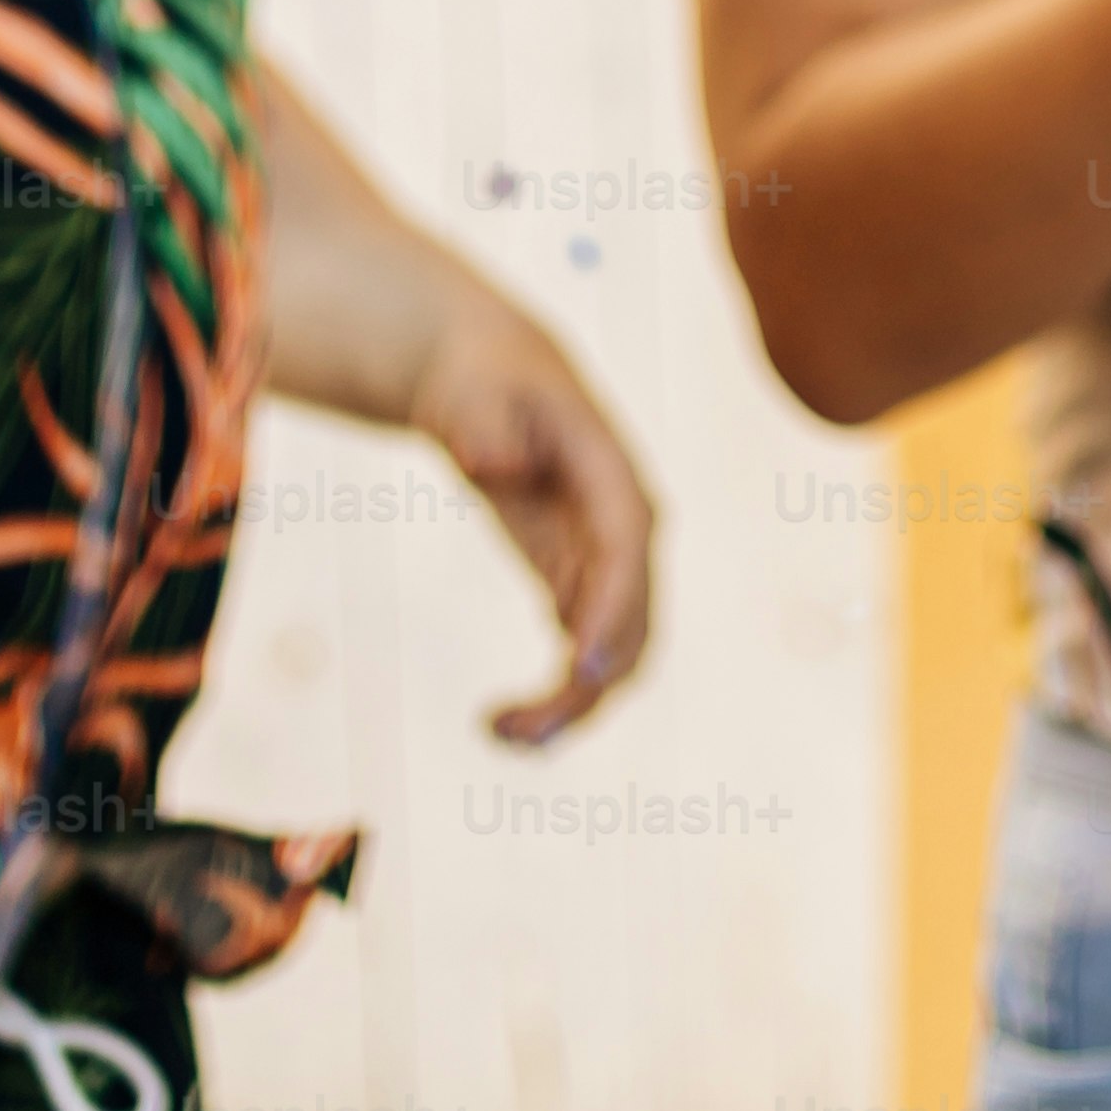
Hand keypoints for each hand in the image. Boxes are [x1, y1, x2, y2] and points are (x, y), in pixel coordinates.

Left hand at [410, 280, 657, 744]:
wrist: (495, 376)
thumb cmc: (487, 379)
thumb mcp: (477, 390)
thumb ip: (485, 425)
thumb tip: (491, 466)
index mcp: (612, 478)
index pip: (627, 549)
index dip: (613, 609)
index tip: (581, 668)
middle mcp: (625, 531)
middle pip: (632, 621)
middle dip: (586, 686)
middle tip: (511, 731)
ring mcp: (606, 565)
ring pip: (617, 655)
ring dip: (572, 707)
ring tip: (499, 735)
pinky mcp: (579, 586)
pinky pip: (585, 657)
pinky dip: (555, 697)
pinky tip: (496, 720)